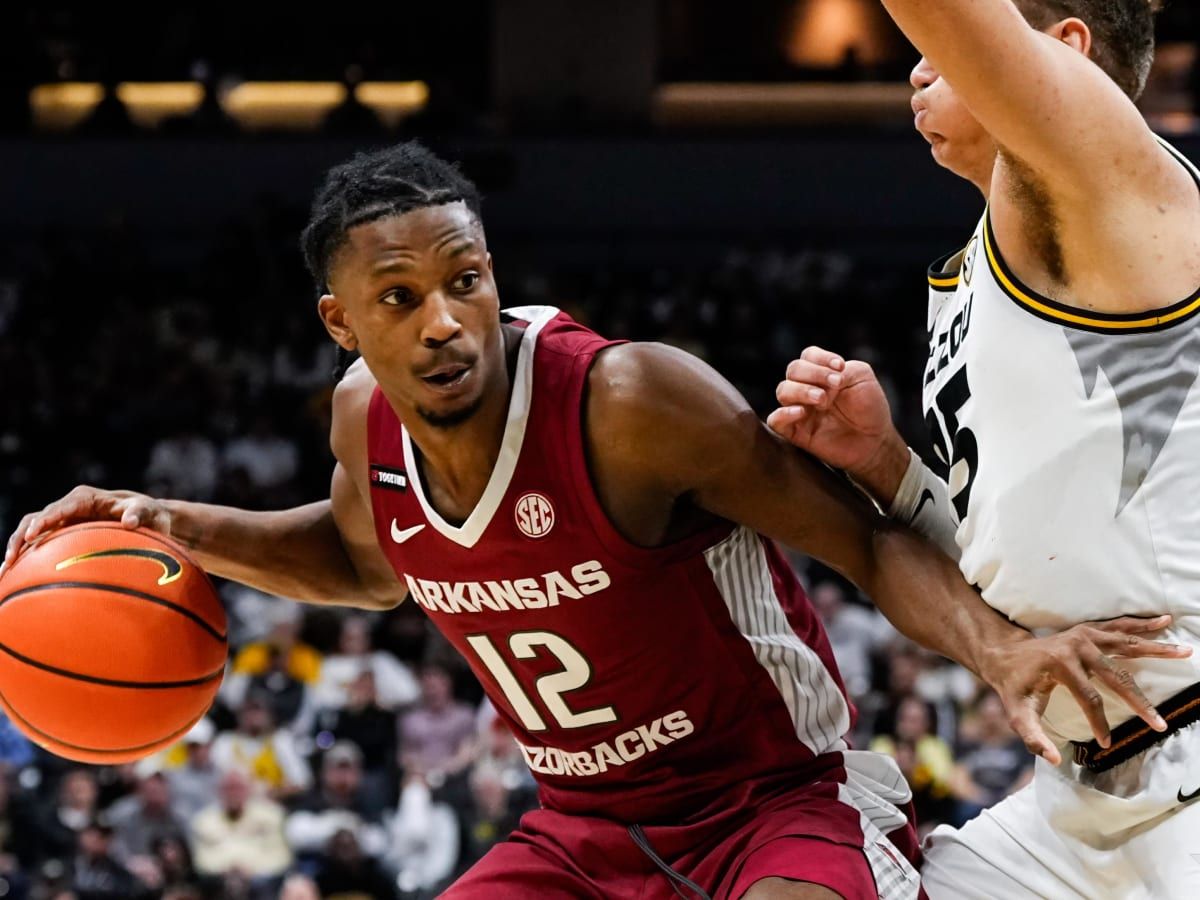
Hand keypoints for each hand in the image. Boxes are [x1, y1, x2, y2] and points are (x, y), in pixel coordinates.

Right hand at [2, 485, 171, 573]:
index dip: (44, 521)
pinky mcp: (61, 533)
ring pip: (29, 531)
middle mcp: (68, 507)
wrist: (147, 518)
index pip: (59, 508)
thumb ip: (140, 513)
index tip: (32, 537)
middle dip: (20, 538)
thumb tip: (129, 522)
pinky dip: (25, 556)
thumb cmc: (149, 513)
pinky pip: (37, 543)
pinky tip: (14, 577)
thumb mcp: (149, 512)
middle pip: (35, 519)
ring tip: (4, 572)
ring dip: (16, 549)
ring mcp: (62, 520)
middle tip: (11, 561)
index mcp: (85, 498)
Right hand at [767, 347, 902, 478]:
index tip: (840, 367)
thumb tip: (822, 380)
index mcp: (822, 373)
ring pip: (783, 391)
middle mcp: (807, 388)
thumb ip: (842, 370)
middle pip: (794, 369)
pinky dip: (783, 414)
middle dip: (814, 373)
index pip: (808, 356)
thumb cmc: (869, 407)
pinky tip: (801, 412)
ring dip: (801, 390)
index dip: (821, 358)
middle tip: (835, 385)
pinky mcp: (796, 432)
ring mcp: (800, 410)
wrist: (875, 441)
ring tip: (822, 400)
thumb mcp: (862, 377)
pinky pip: (775, 421)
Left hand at [978, 615, 1192, 764]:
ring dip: (1157, 649)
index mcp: (1060, 666)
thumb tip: (1054, 759)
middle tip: (1160, 724)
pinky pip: (1120, 627)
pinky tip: (1164, 622)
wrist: (1005, 654)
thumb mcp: (1016, 713)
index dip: (1099, 723)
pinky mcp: (1088, 631)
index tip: (1106, 743)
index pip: (1090, 699)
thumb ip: (1032, 736)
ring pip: (1126, 644)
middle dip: (1139, 702)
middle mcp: (1075, 647)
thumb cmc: (1013, 686)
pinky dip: (1143, 625)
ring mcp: (1084, 636)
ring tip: (1185, 652)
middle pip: (1116, 675)